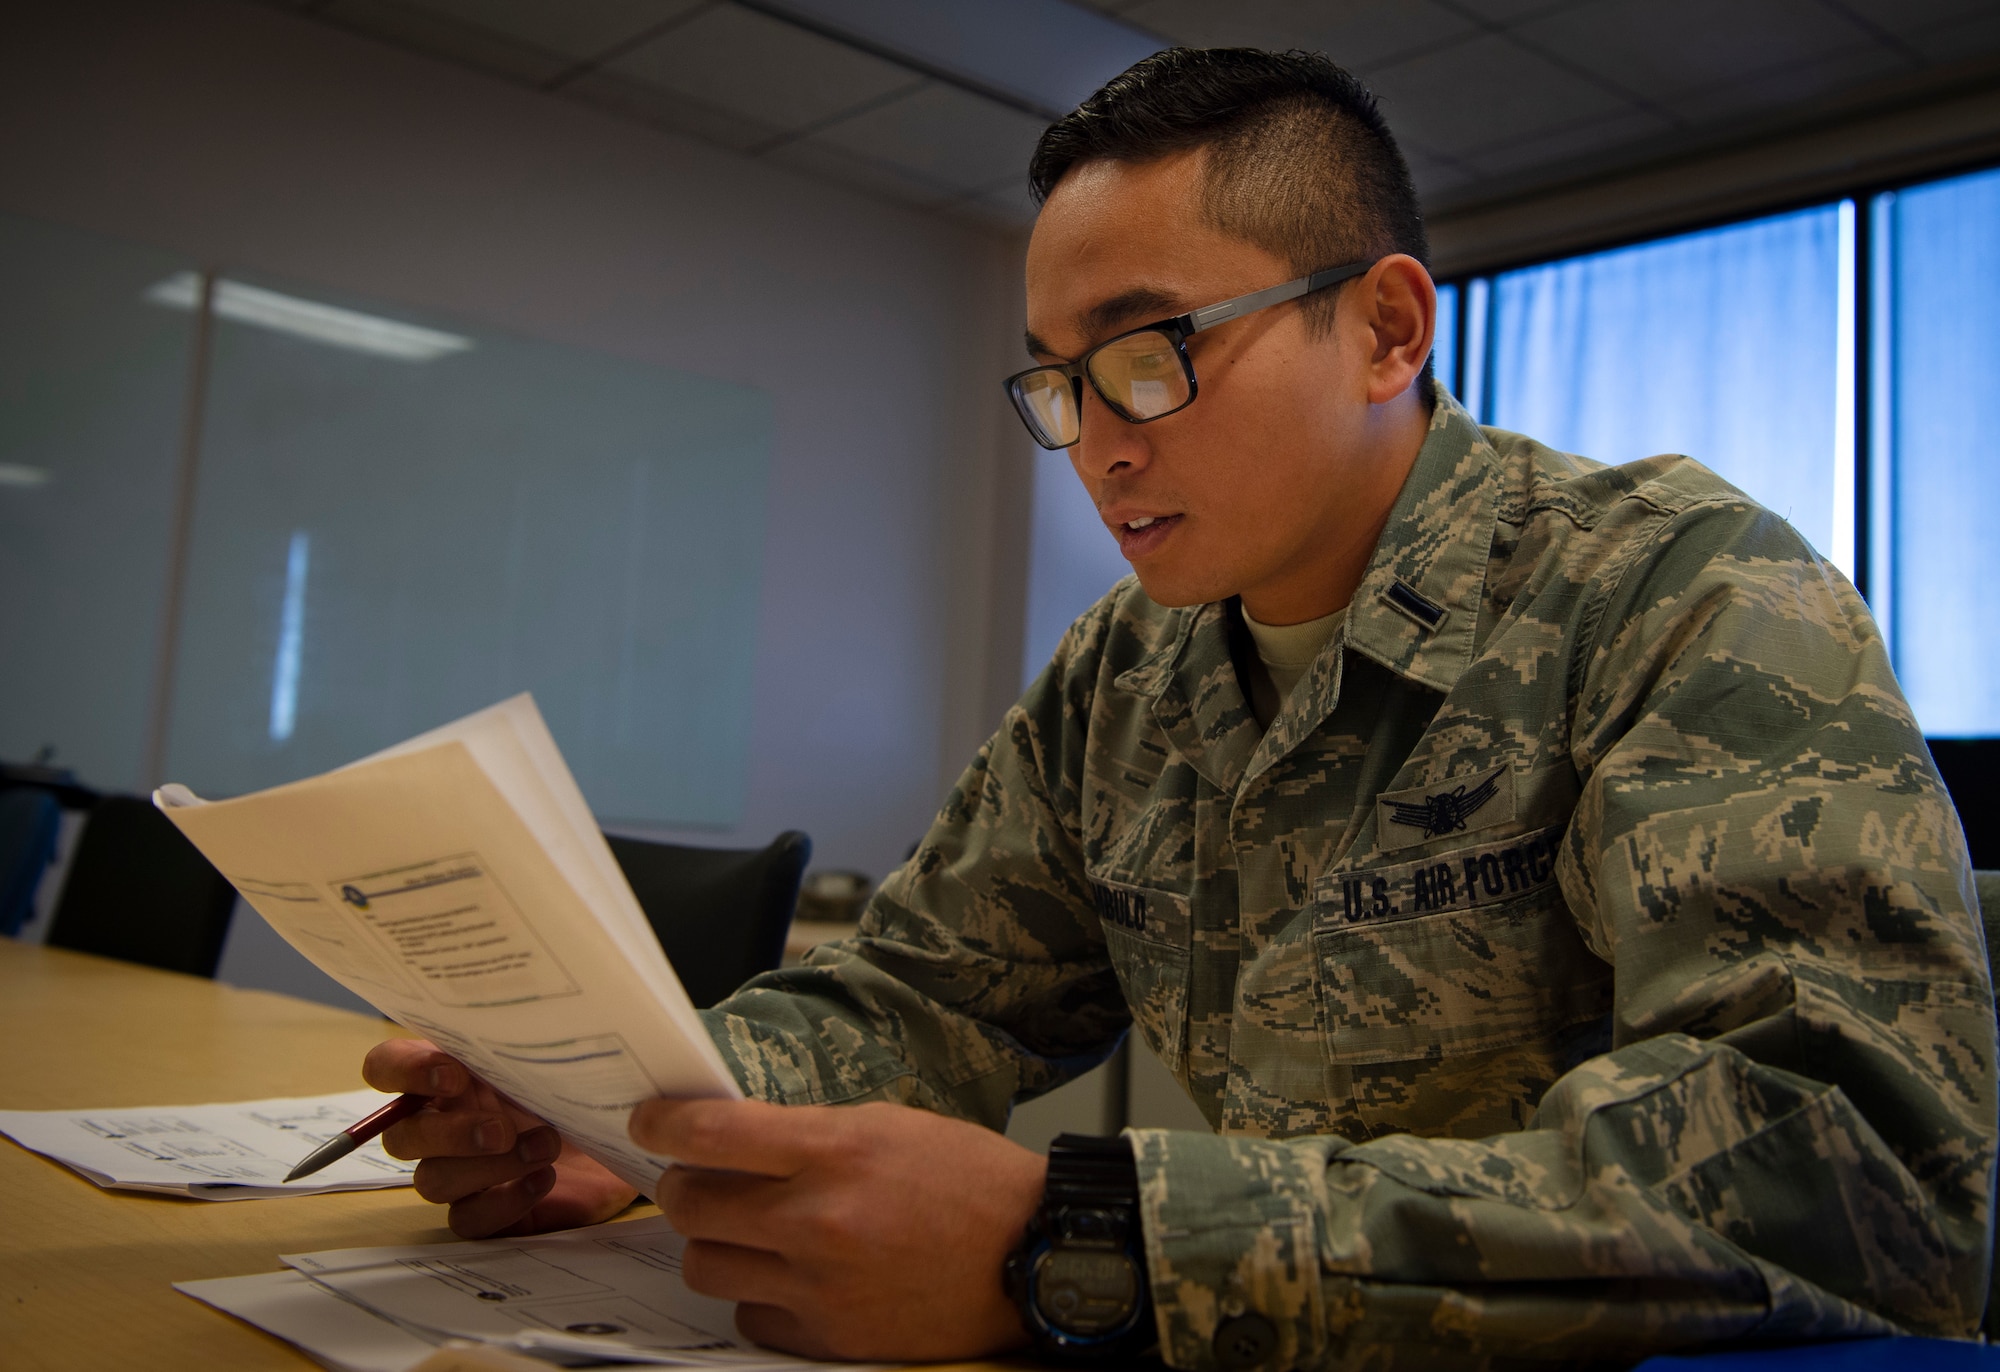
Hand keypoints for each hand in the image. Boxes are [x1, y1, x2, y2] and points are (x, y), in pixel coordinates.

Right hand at [362, 1037, 637, 1236]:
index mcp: (447, 1074)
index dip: (403, 1072)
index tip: (453, 1075)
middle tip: (502, 1129)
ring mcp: (462, 1171)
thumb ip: (519, 1033)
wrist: (626, 1133)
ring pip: (433, 1181)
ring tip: (546, 1145)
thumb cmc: (580, 1081)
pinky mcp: (488, 1210)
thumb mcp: (551, 1050)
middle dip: (448, 1134)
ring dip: (488, 1167)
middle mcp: (443, 1124)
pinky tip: (544, 1179)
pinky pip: (467, 1221)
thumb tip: (519, 1007)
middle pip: (402, 1136)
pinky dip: (504, 1202)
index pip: (386, 1067)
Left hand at [631, 1097, 1045, 1361]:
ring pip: (706, 1266)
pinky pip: (751, 1317)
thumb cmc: (971, 1182)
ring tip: (744, 1232)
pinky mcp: (830, 1337)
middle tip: (694, 1181)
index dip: (663, 1125)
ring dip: (713, 1244)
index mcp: (836, 1150)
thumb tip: (736, 1141)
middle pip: (691, 1205)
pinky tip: (786, 1277)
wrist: (1032, 1254)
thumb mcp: (889, 1125)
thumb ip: (810, 1134)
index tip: (650, 1123)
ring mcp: (820, 1285)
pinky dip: (758, 1296)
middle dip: (681, 1187)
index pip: (711, 1134)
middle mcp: (819, 1218)